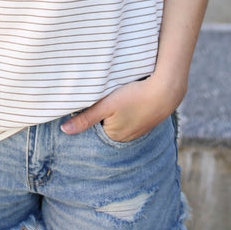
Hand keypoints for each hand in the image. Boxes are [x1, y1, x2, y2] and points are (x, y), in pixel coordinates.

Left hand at [60, 75, 179, 142]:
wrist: (166, 91)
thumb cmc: (134, 96)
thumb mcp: (105, 105)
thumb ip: (85, 118)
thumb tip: (64, 130)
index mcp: (113, 136)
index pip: (94, 126)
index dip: (92, 113)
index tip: (94, 101)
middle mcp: (126, 138)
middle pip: (107, 124)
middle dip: (105, 113)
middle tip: (108, 97)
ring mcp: (139, 131)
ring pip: (120, 120)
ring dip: (117, 111)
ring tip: (121, 97)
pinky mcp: (148, 121)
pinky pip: (132, 117)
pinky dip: (129, 110)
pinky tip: (132, 99)